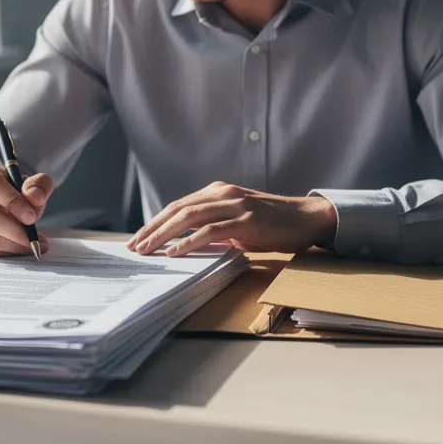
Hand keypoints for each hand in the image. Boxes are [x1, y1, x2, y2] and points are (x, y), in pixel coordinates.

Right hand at [0, 163, 52, 255]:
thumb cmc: (10, 192)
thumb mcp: (27, 183)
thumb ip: (38, 185)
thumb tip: (35, 197)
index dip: (13, 202)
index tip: (31, 218)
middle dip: (15, 231)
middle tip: (34, 239)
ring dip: (11, 245)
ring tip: (31, 246)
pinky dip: (2, 252)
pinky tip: (15, 249)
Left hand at [126, 181, 336, 257]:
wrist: (308, 219)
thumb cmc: (274, 224)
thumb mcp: (239, 223)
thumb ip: (216, 228)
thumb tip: (189, 243)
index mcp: (219, 192)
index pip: (179, 206)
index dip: (156, 222)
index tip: (139, 238)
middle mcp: (223, 194)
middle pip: (178, 209)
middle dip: (153, 228)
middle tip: (134, 246)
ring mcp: (235, 205)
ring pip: (190, 217)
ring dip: (165, 234)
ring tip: (148, 250)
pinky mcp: (247, 220)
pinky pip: (212, 230)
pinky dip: (190, 241)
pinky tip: (176, 251)